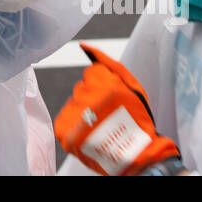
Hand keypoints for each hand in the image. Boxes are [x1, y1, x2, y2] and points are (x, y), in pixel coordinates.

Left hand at [53, 43, 180, 175]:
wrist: (135, 156)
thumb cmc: (137, 118)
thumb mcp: (132, 85)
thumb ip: (107, 61)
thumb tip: (83, 45)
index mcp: (105, 85)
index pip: (92, 72)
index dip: (105, 85)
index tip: (114, 98)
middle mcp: (86, 99)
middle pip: (82, 87)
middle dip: (93, 97)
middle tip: (108, 114)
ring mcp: (74, 117)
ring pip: (74, 103)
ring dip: (84, 111)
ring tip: (100, 125)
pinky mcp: (65, 132)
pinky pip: (65, 119)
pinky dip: (75, 124)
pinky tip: (89, 132)